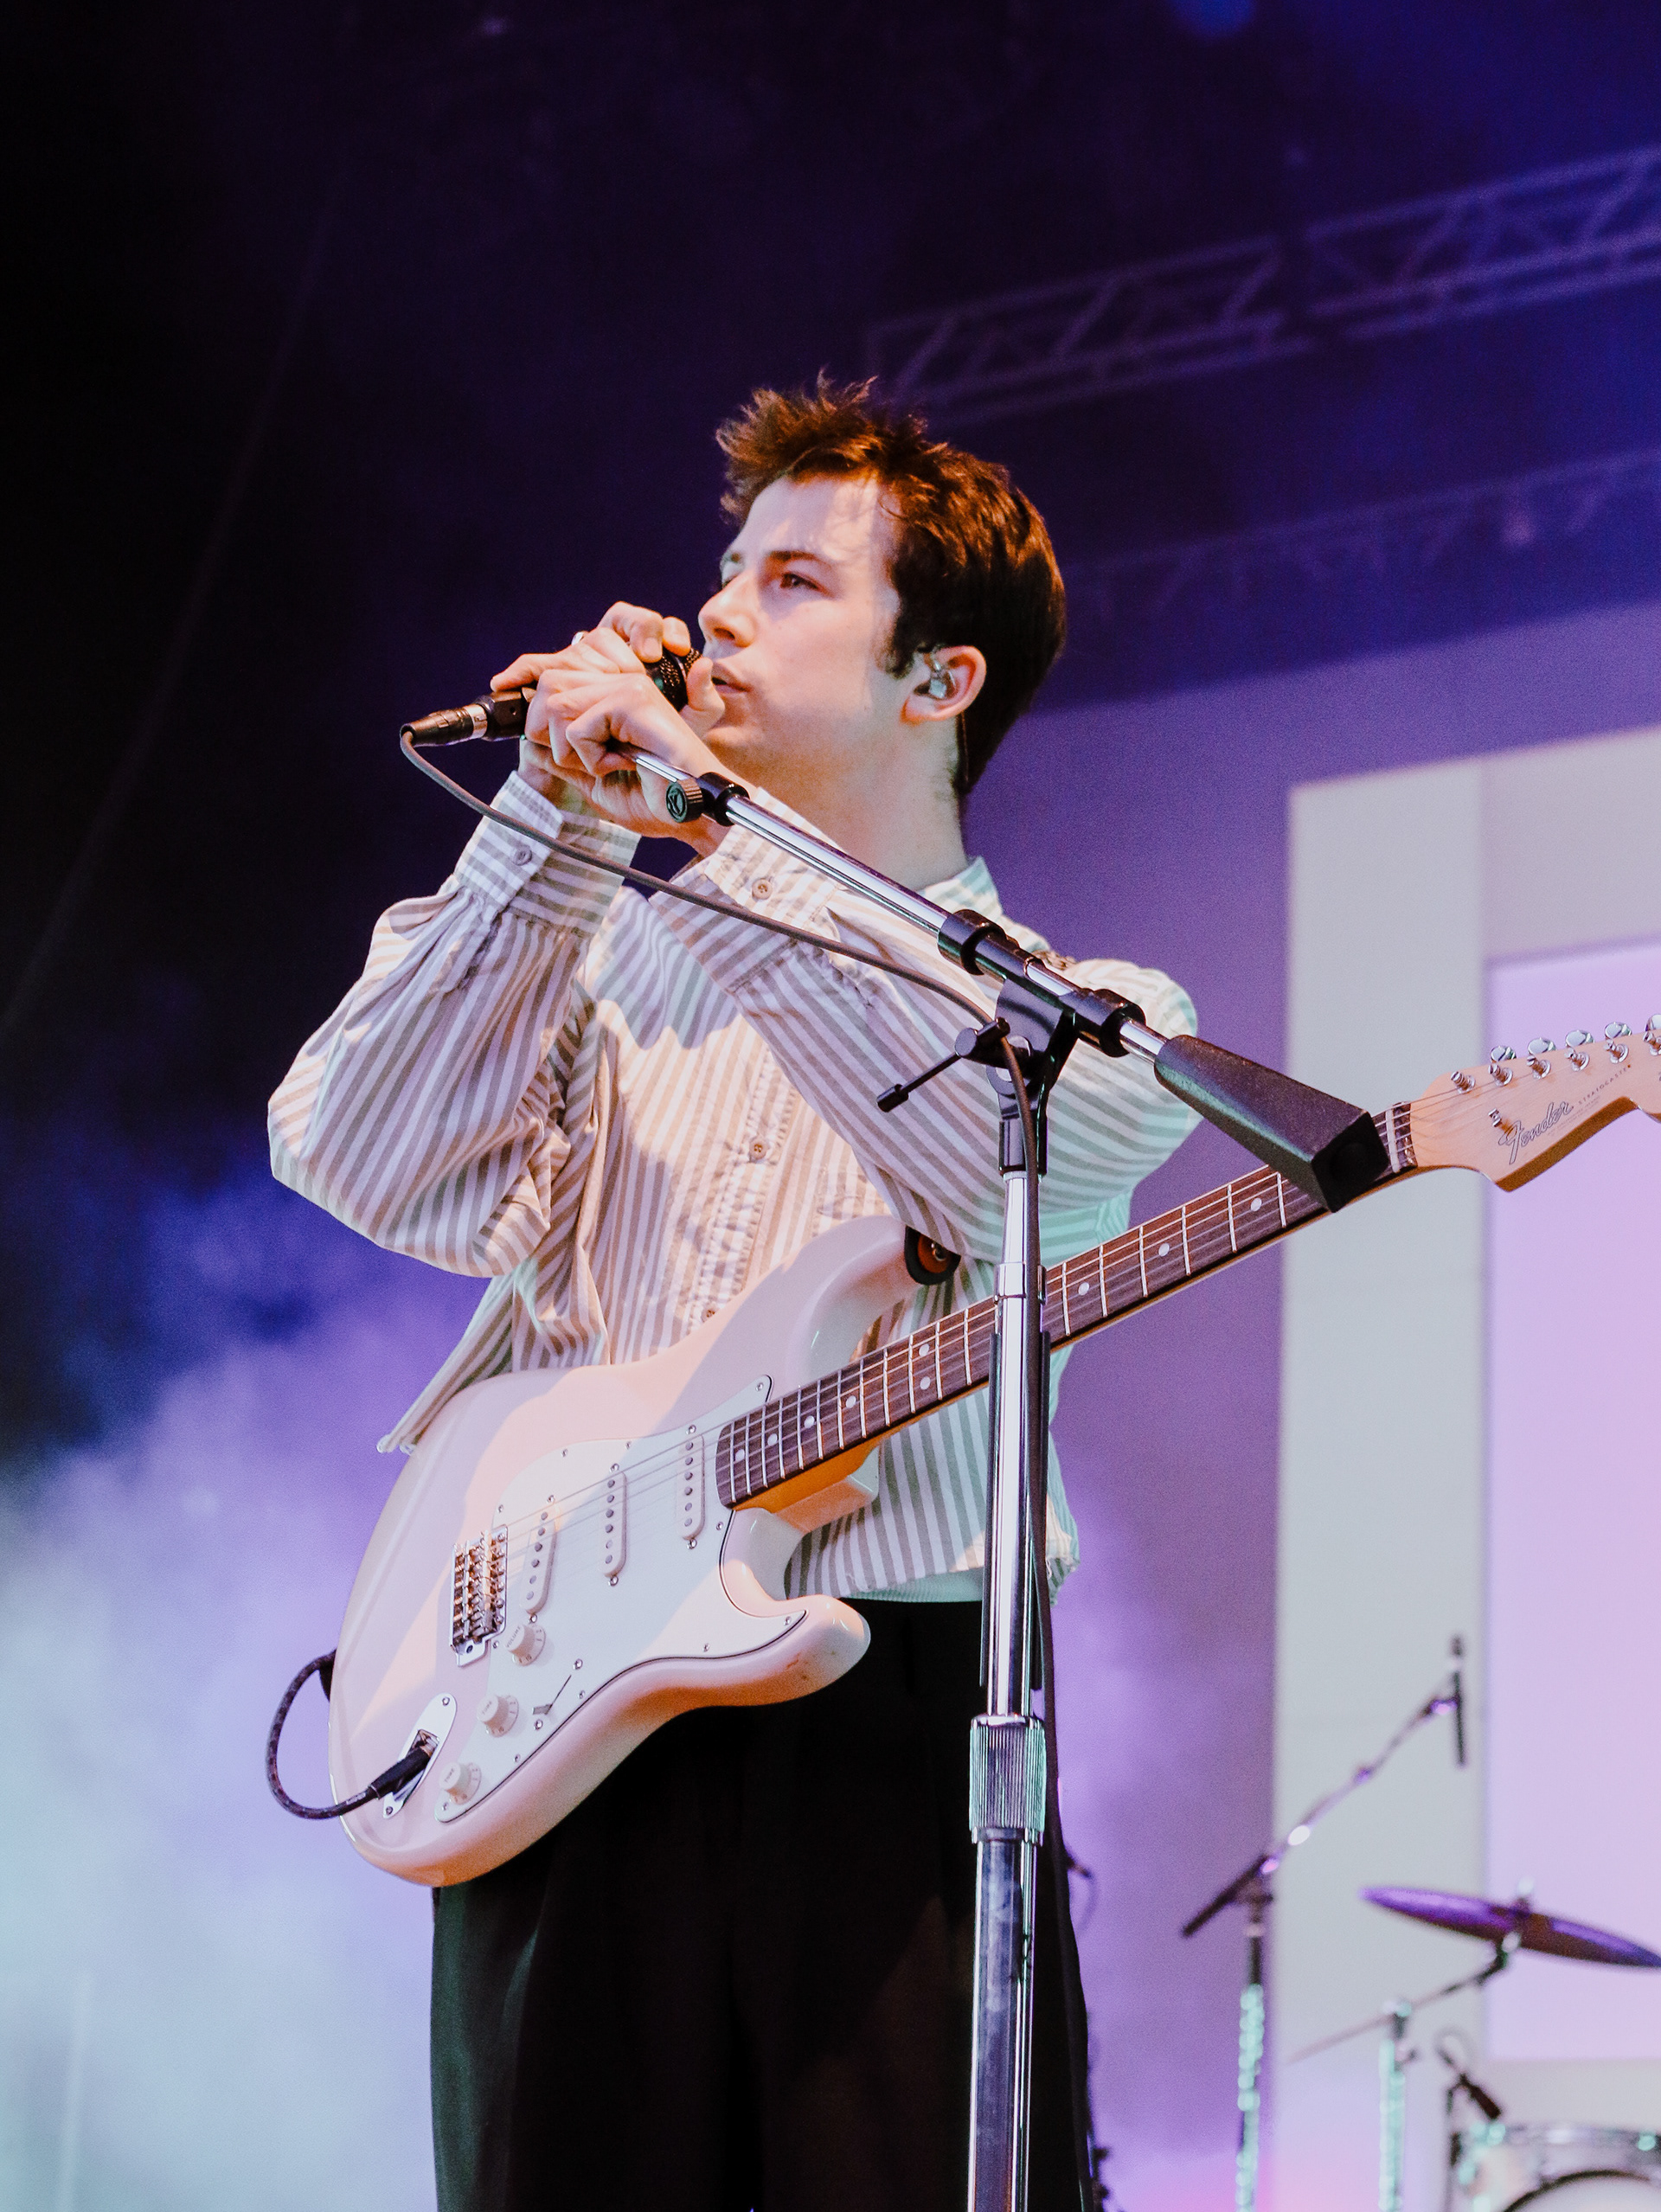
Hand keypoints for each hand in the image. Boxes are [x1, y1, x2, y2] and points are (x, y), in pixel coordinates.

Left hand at [491, 606, 726, 847]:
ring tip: (609, 763)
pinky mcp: (632, 701)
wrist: (690, 815)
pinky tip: (624, 764)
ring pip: (557, 705)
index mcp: (612, 695)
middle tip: (586, 760)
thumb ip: (563, 760)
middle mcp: (619, 682)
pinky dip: (592, 757)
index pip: (551, 672)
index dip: (524, 679)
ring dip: (573, 750)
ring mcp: (627, 687)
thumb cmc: (656, 800)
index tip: (503, 684)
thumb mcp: (594, 780)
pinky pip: (578, 726)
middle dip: (549, 733)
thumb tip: (528, 746)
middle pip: (547, 684)